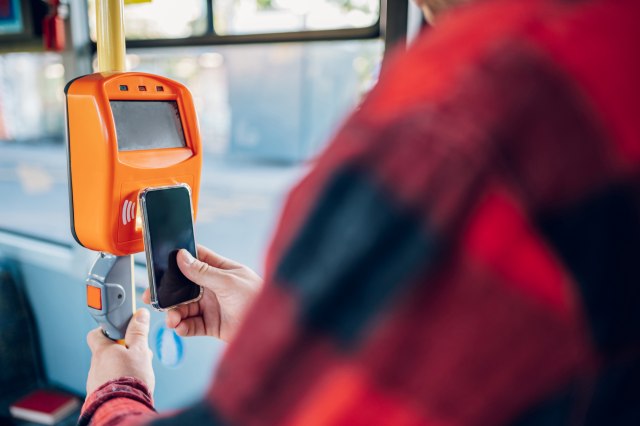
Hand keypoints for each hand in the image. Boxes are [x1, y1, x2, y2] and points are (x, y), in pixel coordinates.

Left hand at [86, 309, 154, 395]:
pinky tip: (129, 384)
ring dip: (120, 366)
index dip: (108, 330)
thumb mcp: (140, 351)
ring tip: (136, 372)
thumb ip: (138, 332)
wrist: (122, 407)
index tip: (121, 330)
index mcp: (103, 351)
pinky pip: (107, 382)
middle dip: (120, 351)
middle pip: (105, 351)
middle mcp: (95, 365)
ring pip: (108, 367)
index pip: (96, 333)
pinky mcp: (98, 394)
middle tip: (135, 353)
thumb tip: (140, 314)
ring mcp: (95, 380)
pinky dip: (117, 380)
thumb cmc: (130, 379)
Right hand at [143, 245, 261, 341]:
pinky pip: (191, 325)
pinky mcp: (212, 326)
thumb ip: (204, 271)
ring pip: (184, 307)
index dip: (178, 259)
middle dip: (168, 292)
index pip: (196, 259)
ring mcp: (212, 307)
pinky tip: (180, 327)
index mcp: (221, 270)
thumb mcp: (229, 282)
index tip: (160, 263)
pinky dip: (183, 327)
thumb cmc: (258, 298)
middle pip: (184, 286)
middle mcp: (214, 287)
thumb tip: (181, 257)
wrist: (271, 331)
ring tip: (171, 319)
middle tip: (152, 297)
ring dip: (174, 313)